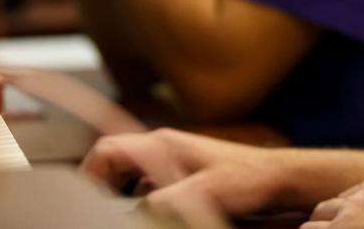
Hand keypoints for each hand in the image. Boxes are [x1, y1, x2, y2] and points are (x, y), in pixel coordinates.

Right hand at [81, 128, 295, 217]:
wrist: (276, 179)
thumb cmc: (247, 180)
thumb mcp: (204, 194)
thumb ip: (166, 201)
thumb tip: (135, 210)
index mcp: (162, 145)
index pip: (106, 150)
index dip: (90, 175)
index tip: (87, 203)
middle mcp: (162, 149)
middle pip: (112, 165)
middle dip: (103, 191)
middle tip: (108, 216)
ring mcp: (170, 162)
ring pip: (127, 179)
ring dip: (122, 200)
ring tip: (131, 217)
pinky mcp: (180, 176)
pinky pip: (146, 189)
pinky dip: (141, 204)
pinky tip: (154, 217)